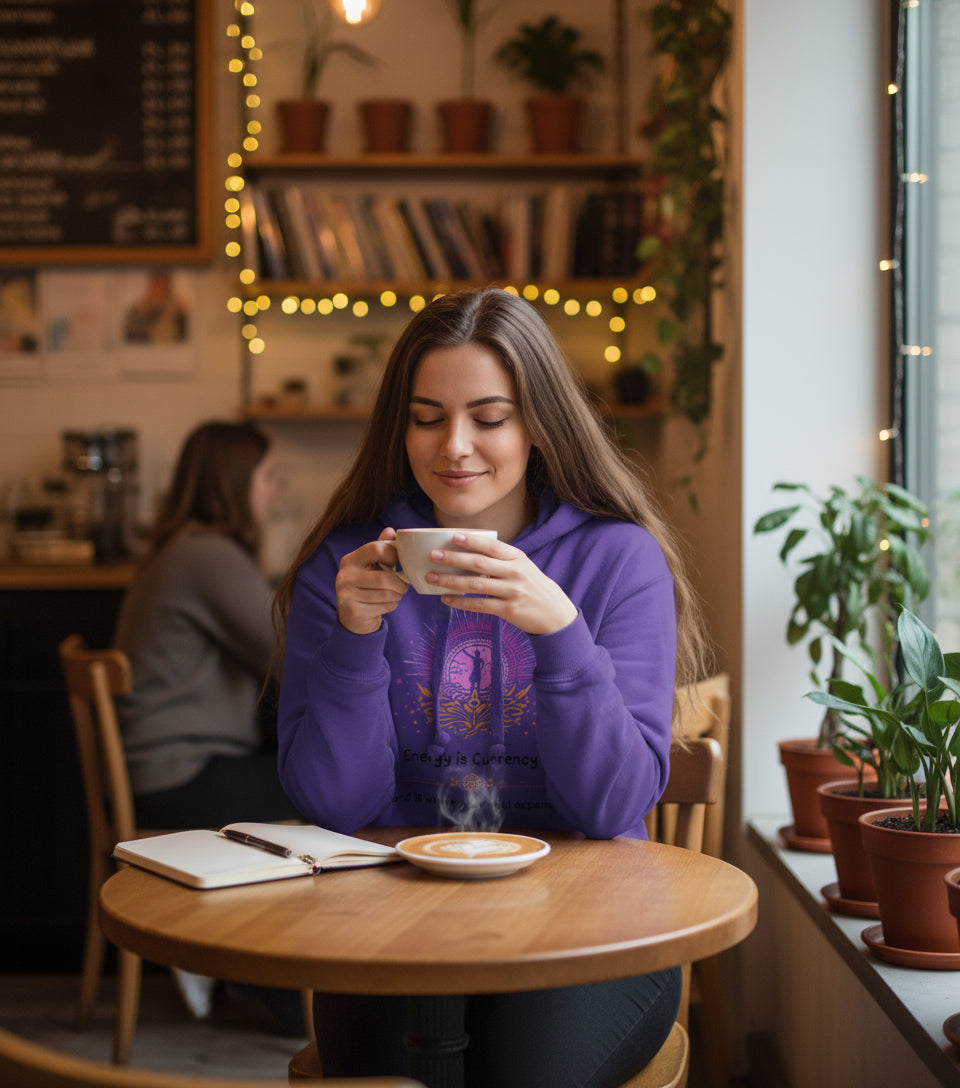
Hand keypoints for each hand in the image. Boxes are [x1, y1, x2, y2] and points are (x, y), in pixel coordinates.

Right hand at [335, 528, 408, 634]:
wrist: (353, 617)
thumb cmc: (368, 586)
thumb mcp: (373, 565)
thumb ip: (381, 548)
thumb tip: (391, 531)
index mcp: (350, 560)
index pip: (376, 549)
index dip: (393, 555)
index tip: (397, 563)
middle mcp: (344, 575)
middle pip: (383, 577)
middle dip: (400, 584)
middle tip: (404, 586)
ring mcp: (345, 594)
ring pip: (385, 593)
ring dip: (397, 595)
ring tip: (396, 594)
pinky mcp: (352, 611)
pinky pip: (382, 606)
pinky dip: (391, 605)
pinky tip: (386, 604)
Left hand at [427, 532, 577, 635]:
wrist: (555, 613)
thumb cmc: (533, 586)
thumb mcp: (523, 566)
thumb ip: (501, 558)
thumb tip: (469, 549)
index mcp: (517, 558)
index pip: (492, 546)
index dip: (472, 541)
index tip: (454, 536)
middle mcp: (515, 573)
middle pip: (480, 564)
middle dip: (454, 558)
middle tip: (434, 555)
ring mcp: (511, 592)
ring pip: (475, 585)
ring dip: (451, 581)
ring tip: (432, 577)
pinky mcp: (508, 610)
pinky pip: (479, 605)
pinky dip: (460, 602)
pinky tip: (446, 598)